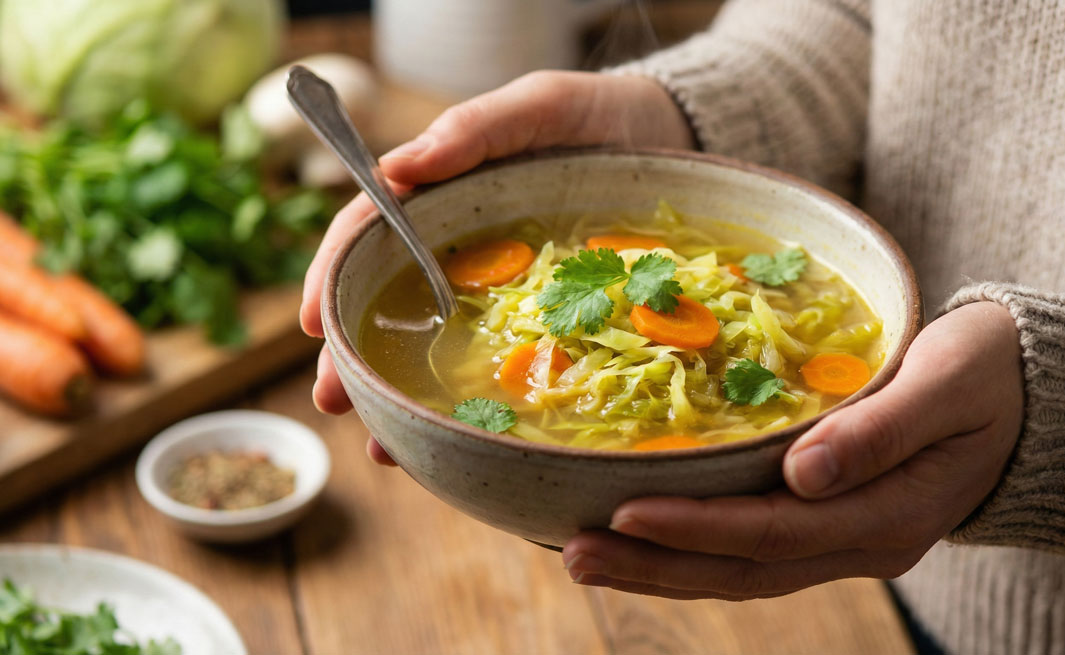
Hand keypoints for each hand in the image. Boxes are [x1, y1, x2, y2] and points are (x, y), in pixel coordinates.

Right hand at [299, 71, 695, 451]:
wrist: (668, 139)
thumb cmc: (592, 117)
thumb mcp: (536, 107)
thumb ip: (474, 132)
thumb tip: (396, 170)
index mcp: (439, 196)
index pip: (367, 235)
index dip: (332, 276)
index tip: (311, 322)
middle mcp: (457, 248)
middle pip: (386, 300)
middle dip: (351, 354)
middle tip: (332, 402)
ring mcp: (497, 287)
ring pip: (433, 343)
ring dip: (399, 394)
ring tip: (381, 446)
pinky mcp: (540, 316)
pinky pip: (498, 360)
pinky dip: (471, 401)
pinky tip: (452, 438)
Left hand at [562, 302, 1023, 599]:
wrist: (1033, 396)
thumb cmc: (993, 372)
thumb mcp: (950, 383)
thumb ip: (881, 430)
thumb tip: (803, 474)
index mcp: (891, 514)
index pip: (777, 533)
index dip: (699, 526)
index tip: (625, 511)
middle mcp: (863, 543)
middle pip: (745, 569)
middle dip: (656, 565)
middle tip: (573, 551)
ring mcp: (847, 541)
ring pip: (742, 571)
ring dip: (661, 568)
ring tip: (581, 552)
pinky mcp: (832, 524)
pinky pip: (752, 550)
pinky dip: (691, 549)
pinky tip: (637, 536)